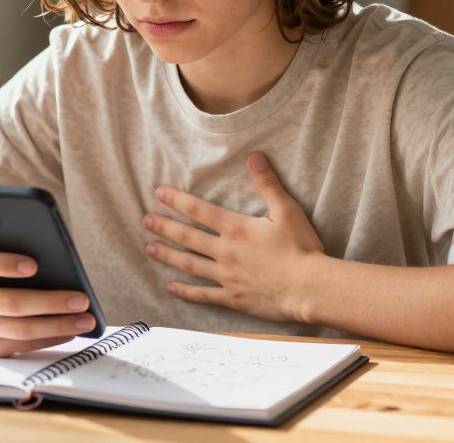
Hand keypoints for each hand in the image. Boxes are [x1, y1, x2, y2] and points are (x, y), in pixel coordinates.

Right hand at [0, 247, 95, 356]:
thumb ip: (15, 255)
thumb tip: (60, 265)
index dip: (5, 264)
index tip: (34, 265)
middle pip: (11, 303)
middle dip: (51, 303)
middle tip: (82, 300)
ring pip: (21, 329)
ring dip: (58, 325)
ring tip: (86, 320)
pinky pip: (24, 345)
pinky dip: (51, 338)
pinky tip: (72, 331)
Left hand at [141, 152, 324, 321]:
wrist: (309, 287)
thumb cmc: (301, 248)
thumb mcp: (287, 210)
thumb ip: (267, 183)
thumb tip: (254, 156)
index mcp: (235, 228)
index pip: (198, 210)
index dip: (176, 200)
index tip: (158, 193)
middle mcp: (225, 251)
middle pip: (187, 237)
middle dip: (164, 227)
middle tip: (145, 220)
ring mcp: (226, 276)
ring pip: (189, 264)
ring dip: (167, 255)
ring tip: (148, 248)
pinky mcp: (232, 298)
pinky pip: (203, 294)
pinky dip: (185, 291)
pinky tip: (170, 287)